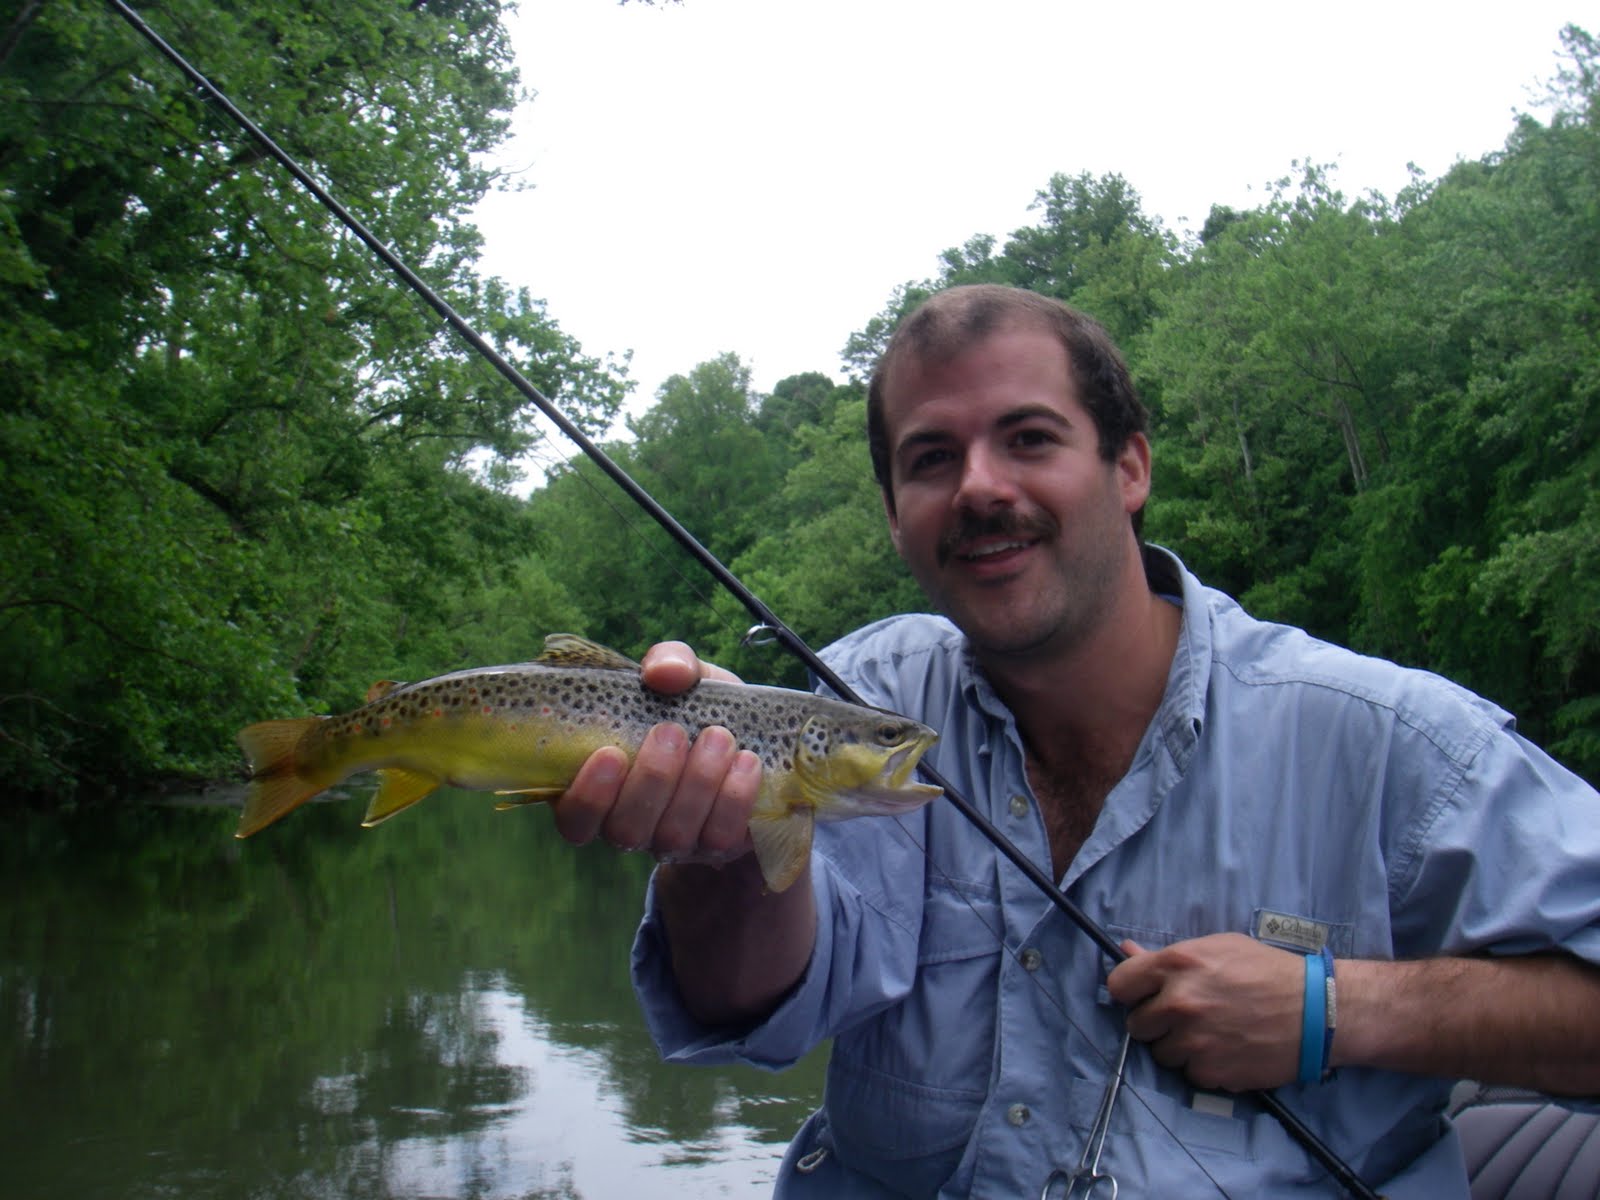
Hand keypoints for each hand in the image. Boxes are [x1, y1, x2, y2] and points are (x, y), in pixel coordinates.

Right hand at [551, 641, 762, 865]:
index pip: (573, 817)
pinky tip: (746, 762)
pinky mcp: (717, 846)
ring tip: (719, 737)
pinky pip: (719, 837)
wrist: (756, 739)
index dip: (586, 796)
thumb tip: (660, 673)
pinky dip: (734, 798)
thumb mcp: (685, 678)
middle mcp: (630, 823)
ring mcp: (673, 841)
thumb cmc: (698, 709)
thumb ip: (668, 662)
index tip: (610, 753)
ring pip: (671, 836)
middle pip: (625, 828)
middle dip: (652, 778)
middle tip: (672, 731)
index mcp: (601, 787)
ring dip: (696, 783)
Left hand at [1106, 933, 1304, 1090]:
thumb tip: (1127, 952)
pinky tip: (1225, 1049)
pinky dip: (1202, 1066)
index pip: (1119, 985)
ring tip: (1209, 1033)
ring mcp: (1194, 1040)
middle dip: (1155, 1022)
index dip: (1130, 991)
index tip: (1142, 995)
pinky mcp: (1212, 1071)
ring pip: (1161, 1053)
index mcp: (1177, 965)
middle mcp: (1180, 1002)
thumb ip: (1167, 955)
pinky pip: (1189, 1073)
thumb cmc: (1267, 971)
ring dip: (1178, 1046)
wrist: (1316, 1011)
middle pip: (1136, 1024)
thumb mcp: (1217, 948)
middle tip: (1182, 1017)